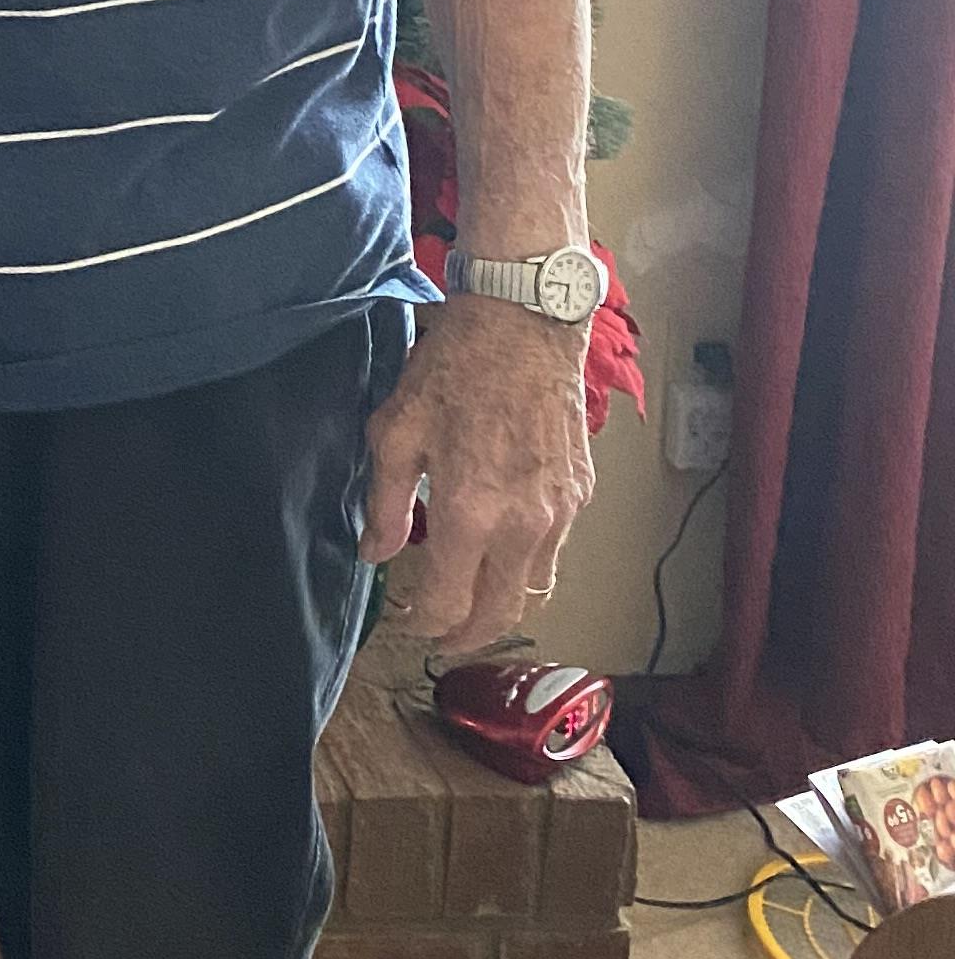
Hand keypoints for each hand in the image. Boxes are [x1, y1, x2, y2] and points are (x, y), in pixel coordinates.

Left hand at [361, 292, 593, 653]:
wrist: (524, 322)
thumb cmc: (455, 369)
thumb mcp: (397, 431)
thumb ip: (387, 503)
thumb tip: (376, 555)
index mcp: (472, 514)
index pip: (449, 605)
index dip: (423, 625)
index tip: (406, 621)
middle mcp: (524, 526)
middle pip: (500, 615)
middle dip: (466, 636)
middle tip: (439, 634)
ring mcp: (561, 513)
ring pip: (535, 589)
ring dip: (501, 605)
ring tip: (470, 598)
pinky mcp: (582, 494)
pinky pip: (555, 551)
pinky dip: (526, 565)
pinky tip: (500, 547)